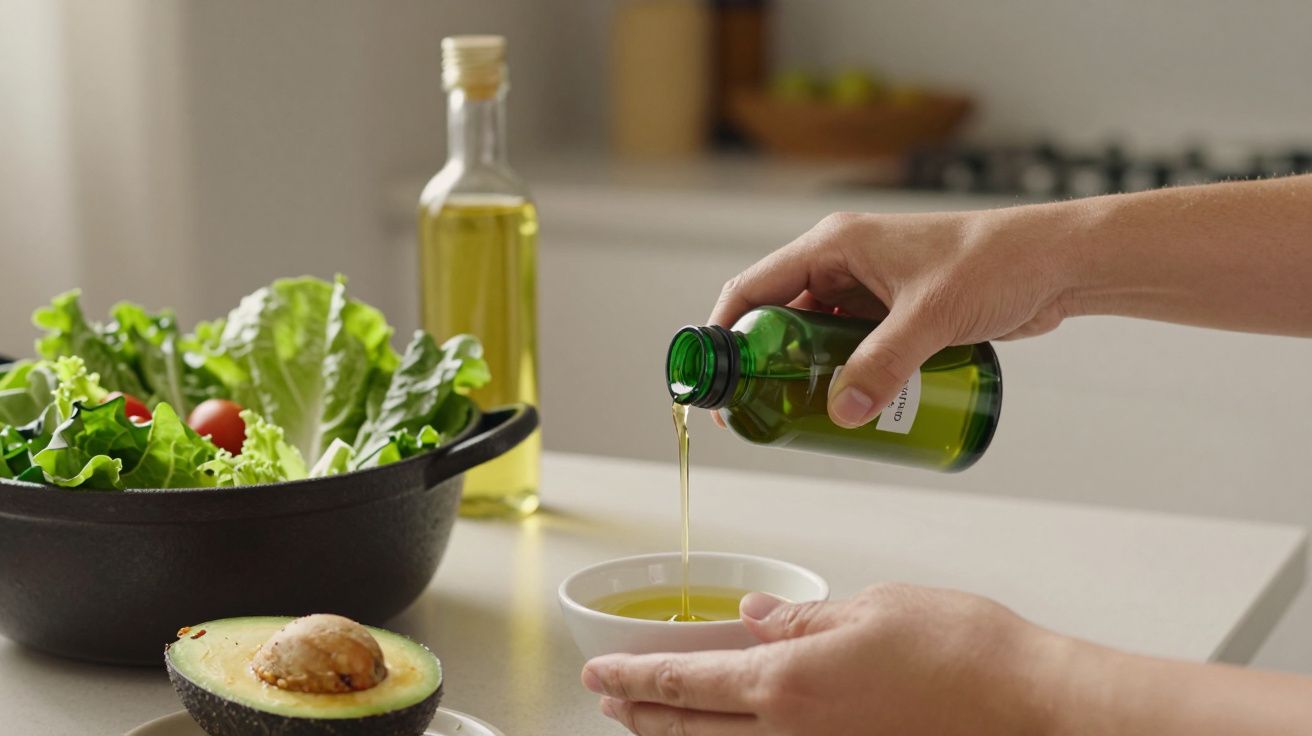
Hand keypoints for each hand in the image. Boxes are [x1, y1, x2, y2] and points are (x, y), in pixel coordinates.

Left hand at [581, 583, 1069, 735]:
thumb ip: (800, 621)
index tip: (598, 673)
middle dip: (641, 714)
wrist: (1030, 707)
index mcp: (788, 683)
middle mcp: (793, 735)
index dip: (632, 678)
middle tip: (611, 698)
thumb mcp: (870, 608)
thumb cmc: (963, 652)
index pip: (684, 683)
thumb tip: (753, 618)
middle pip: (690, 731)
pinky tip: (732, 731)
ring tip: (653, 719)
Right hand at [708, 207, 1077, 427]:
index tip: (717, 385)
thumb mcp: (931, 318)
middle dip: (767, 366)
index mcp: (835, 245)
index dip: (725, 336)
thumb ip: (884, 365)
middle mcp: (844, 263)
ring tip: (802, 418)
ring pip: (815, 337)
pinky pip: (850, 347)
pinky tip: (845, 407)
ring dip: (806, 375)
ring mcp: (869, 289)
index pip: (754, 289)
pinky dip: (841, 375)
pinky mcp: (894, 312)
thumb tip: (843, 413)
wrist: (1057, 264)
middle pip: (779, 318)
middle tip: (763, 413)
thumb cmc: (998, 263)